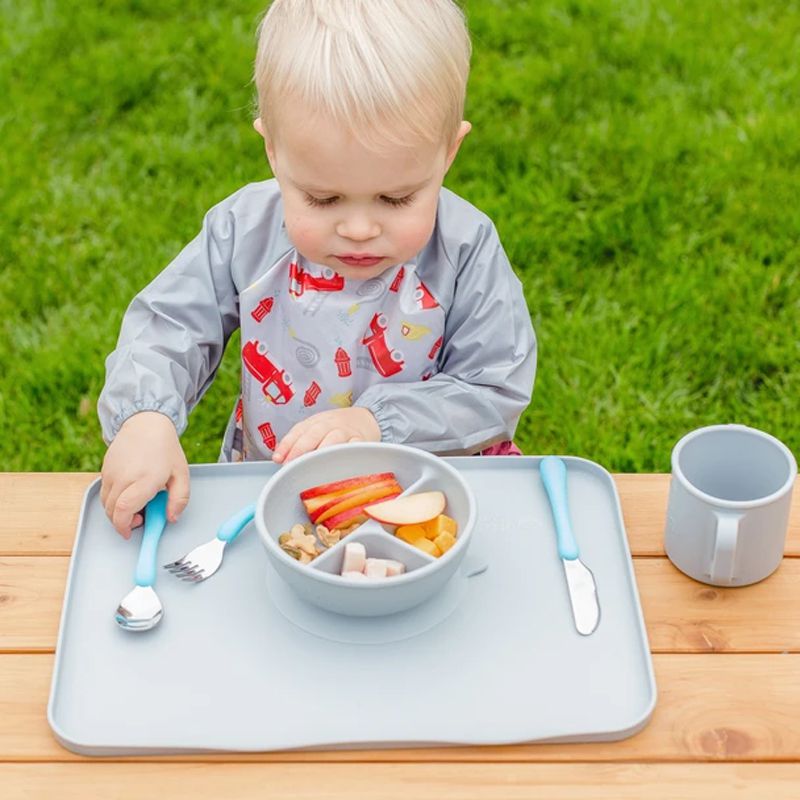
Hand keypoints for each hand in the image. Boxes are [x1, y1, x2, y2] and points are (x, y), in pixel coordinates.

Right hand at [100, 411, 189, 538]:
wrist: (146, 424)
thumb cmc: (165, 450)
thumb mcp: (181, 475)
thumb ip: (179, 499)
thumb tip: (171, 518)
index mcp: (145, 479)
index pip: (124, 509)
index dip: (124, 526)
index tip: (130, 532)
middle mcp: (124, 477)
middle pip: (112, 510)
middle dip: (122, 522)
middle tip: (139, 518)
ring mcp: (111, 473)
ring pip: (106, 503)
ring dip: (116, 512)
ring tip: (135, 504)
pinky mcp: (104, 470)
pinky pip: (104, 492)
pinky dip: (113, 500)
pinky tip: (128, 492)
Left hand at [272, 407, 379, 463]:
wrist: (364, 419)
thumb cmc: (333, 429)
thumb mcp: (314, 429)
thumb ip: (297, 442)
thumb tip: (279, 458)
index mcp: (315, 421)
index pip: (298, 431)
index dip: (287, 445)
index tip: (279, 459)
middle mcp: (330, 424)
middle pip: (314, 434)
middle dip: (301, 450)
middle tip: (292, 466)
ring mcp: (346, 432)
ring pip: (334, 440)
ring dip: (322, 453)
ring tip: (312, 468)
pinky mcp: (361, 441)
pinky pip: (354, 447)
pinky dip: (346, 455)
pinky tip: (338, 466)